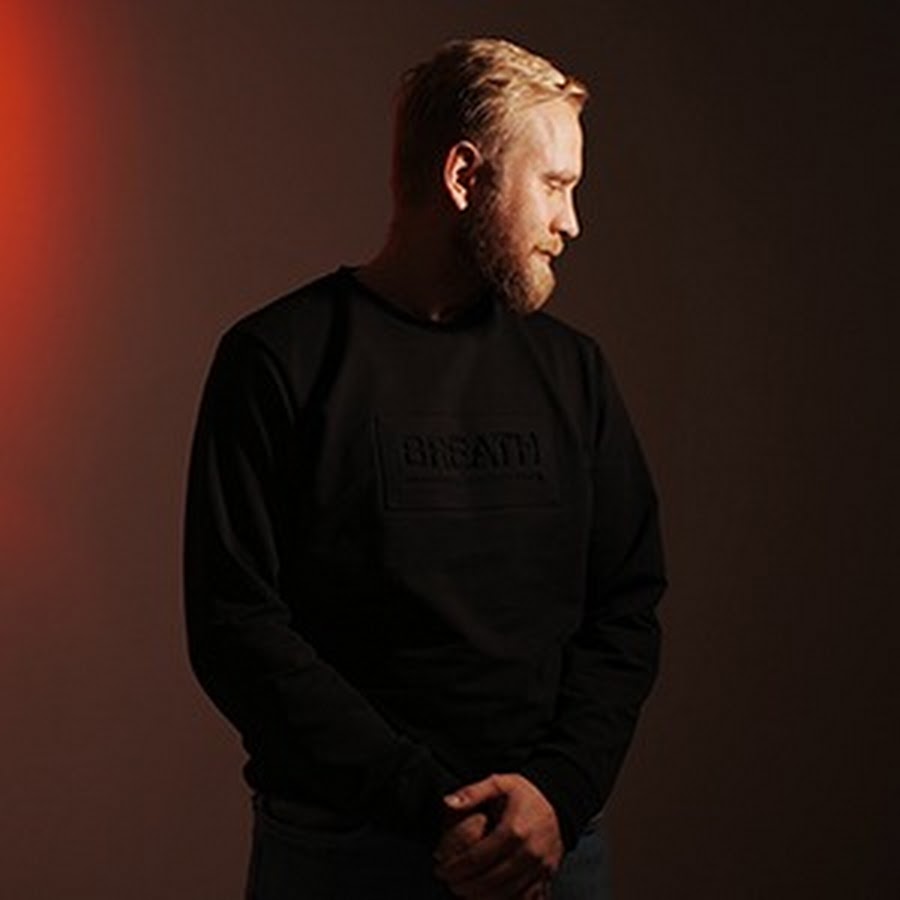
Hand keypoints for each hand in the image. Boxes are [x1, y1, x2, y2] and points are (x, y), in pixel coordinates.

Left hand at [433, 773, 563, 898]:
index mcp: (514, 830)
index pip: (477, 858)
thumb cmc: (526, 794)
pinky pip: (525, 897)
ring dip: (482, 898)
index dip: (455, 868)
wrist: (559, 801)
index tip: (441, 870)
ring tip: (464, 892)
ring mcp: (539, 866)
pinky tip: (490, 897)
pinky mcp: (546, 875)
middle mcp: (529, 852)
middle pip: (490, 881)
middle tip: (450, 883)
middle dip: (465, 886)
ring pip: (507, 894)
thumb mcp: (499, 783)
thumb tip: (448, 802)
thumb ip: (472, 792)